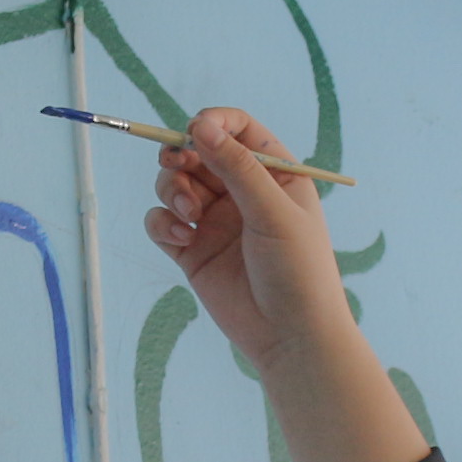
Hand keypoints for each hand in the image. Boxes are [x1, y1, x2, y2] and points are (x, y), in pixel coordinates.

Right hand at [141, 106, 426, 461]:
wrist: (291, 337)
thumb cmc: (298, 270)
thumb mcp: (273, 210)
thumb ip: (236, 167)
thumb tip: (200, 125)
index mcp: (273, 174)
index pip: (237, 130)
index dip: (212, 123)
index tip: (194, 130)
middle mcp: (242, 193)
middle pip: (197, 152)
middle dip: (181, 155)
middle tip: (177, 167)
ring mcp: (214, 221)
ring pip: (174, 183)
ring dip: (171, 189)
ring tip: (188, 215)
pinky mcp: (192, 251)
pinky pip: (163, 221)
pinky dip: (162, 222)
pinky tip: (180, 236)